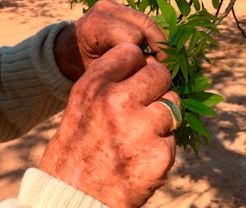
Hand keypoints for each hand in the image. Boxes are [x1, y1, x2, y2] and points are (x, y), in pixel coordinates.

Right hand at [40, 43, 178, 207]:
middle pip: (160, 74)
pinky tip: (140, 158)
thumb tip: (147, 64)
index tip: (136, 79)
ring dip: (161, 117)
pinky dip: (161, 146)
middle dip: (156, 87)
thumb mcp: (80, 106)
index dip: (137, 65)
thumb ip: (109, 82)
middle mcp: (117, 102)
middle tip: (144, 106)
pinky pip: (172, 137)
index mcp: (94, 87)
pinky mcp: (159, 155)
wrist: (73, 198)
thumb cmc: (76, 150)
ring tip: (139, 136)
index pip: (131, 52)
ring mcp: (141, 129)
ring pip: (172, 104)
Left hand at [54, 0, 167, 79]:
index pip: (133, 37)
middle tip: (164, 67)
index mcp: (95, 25)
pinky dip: (150, 36)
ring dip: (157, 40)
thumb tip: (154, 65)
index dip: (143, 56)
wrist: (66, 50)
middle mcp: (105, 9)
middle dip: (159, 45)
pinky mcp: (119, 7)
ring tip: (159, 60)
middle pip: (145, 24)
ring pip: (148, 21)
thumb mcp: (99, 72)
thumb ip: (124, 68)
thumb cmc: (80, 65)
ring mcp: (113, 5)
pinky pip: (143, 21)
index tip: (148, 74)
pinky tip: (152, 51)